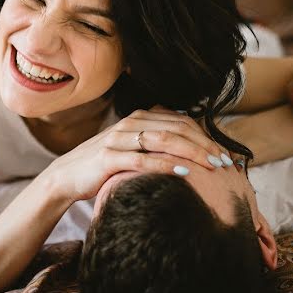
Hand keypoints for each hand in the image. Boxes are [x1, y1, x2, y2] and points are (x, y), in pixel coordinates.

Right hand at [46, 106, 230, 201]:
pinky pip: (142, 160)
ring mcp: (118, 139)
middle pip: (177, 129)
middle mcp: (131, 123)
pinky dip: (166, 165)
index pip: (182, 122)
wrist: (68, 175)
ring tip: (211, 166)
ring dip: (192, 153)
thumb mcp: (132, 146)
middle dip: (205, 145)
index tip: (224, 155)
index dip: (206, 137)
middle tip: (224, 162)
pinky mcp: (109, 157)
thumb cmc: (106, 164)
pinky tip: (184, 172)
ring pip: (163, 140)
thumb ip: (156, 141)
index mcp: (139, 117)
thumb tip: (190, 145)